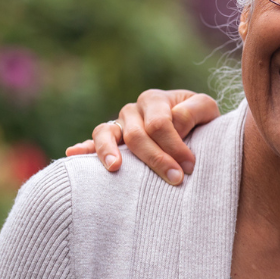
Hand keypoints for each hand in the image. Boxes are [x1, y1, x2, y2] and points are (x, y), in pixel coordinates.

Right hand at [65, 89, 219, 184]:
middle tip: (175, 178)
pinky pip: (92, 141)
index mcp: (155, 100)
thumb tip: (175, 124)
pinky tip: (73, 153)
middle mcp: (133, 110)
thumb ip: (194, 111)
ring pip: (106, 134)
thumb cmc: (199, 120)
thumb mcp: (206, 110)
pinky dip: (83, 147)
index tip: (190, 166)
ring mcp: (118, 124)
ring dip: (108, 151)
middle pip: (137, 135)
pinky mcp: (109, 139)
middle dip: (156, 159)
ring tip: (115, 167)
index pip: (160, 124)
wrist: (191, 125)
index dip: (175, 146)